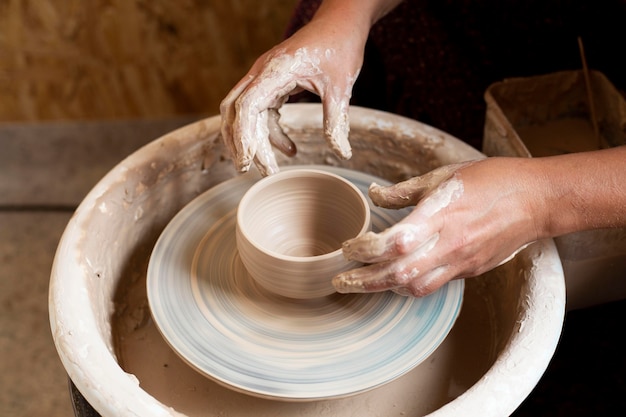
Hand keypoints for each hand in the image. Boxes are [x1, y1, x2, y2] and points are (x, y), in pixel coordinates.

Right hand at [220, 16, 367, 175]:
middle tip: (251, 171)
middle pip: (236, 112)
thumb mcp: (341, 86)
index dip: (243, 136)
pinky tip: (289, 149)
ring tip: (269, 167)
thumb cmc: (339, 47)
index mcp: (275, 70)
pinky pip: (260, 112)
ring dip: (254, 141)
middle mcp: (262, 72)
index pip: (247, 106)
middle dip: (241, 143)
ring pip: (244, 114)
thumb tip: (341, 153)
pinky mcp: (270, 82)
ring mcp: (263, 77)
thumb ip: (337, 121)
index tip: (248, 161)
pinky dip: (269, 133)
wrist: (340, 24)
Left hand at [332, 158, 539, 296]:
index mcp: (439, 214)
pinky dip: (409, 286)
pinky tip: (396, 278)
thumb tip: (374, 194)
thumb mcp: (442, 176)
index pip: (392, 243)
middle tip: (340, 281)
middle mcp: (449, 243)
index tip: (348, 247)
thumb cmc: (491, 180)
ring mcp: (461, 261)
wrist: (536, 200)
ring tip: (363, 283)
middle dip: (364, 282)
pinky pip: (434, 285)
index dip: (364, 250)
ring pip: (415, 288)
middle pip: (397, 275)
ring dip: (384, 289)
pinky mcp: (470, 270)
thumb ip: (404, 190)